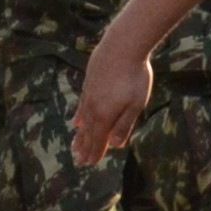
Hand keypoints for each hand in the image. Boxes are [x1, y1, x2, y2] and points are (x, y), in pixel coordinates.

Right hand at [72, 37, 154, 165]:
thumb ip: (125, 125)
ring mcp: (89, 95)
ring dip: (80, 135)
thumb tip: (116, 145)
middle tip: (80, 161)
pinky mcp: (88, 84)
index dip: (94, 153)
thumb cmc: (134, 76)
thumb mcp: (135, 104)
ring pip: (82, 121)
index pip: (98, 140)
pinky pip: (81, 106)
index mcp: (104, 116)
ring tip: (75, 146)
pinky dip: (78, 116)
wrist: (122, 46)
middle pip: (88, 133)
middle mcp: (93, 108)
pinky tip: (76, 121)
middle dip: (85, 148)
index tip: (89, 164)